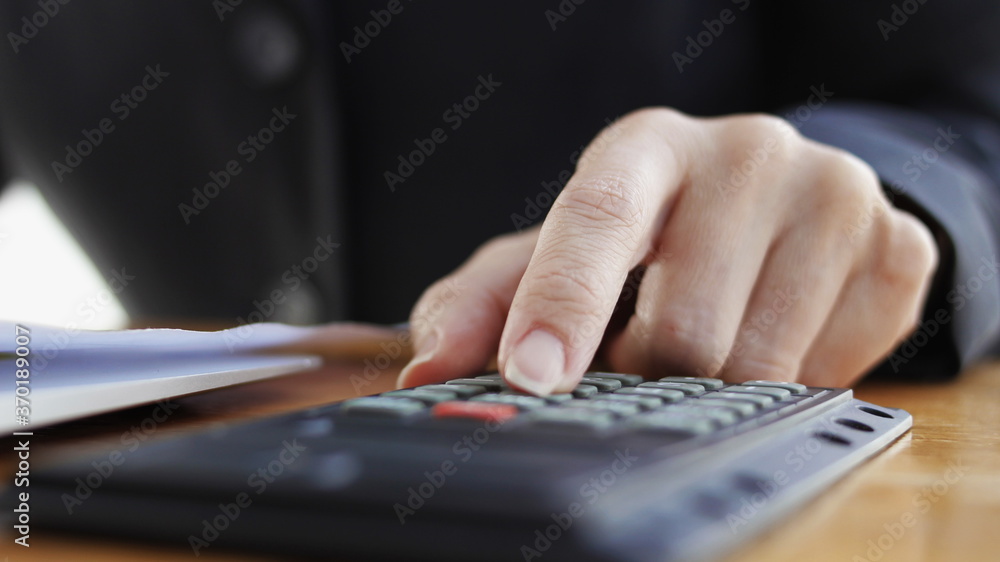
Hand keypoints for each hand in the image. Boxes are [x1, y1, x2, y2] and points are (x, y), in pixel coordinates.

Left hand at [397, 108, 937, 393]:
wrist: (775, 200)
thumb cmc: (648, 234)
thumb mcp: (556, 253)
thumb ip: (482, 303)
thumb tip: (427, 370)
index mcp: (645, 148)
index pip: (598, 222)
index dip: (561, 306)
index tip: (531, 377)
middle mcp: (747, 151)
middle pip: (685, 326)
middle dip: (650, 371)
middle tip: (644, 355)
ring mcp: (835, 193)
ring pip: (761, 362)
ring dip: (716, 383)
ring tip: (707, 340)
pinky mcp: (900, 245)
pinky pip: (838, 367)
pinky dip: (792, 377)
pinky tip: (776, 332)